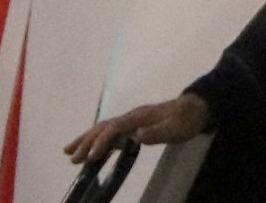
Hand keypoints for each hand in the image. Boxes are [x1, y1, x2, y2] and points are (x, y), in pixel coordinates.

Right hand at [62, 97, 207, 163]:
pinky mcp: (133, 125)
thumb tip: (136, 136)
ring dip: (86, 139)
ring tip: (68, 152)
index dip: (101, 142)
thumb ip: (157, 133)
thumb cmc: (187, 119)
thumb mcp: (176, 128)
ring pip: (104, 128)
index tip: (90, 158)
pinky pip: (110, 132)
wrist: (197, 107)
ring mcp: (132, 120)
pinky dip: (97, 140)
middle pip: (103, 127)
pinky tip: (91, 150)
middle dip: (86, 141)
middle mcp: (131, 116)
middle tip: (71, 158)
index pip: (114, 128)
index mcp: (139, 116)